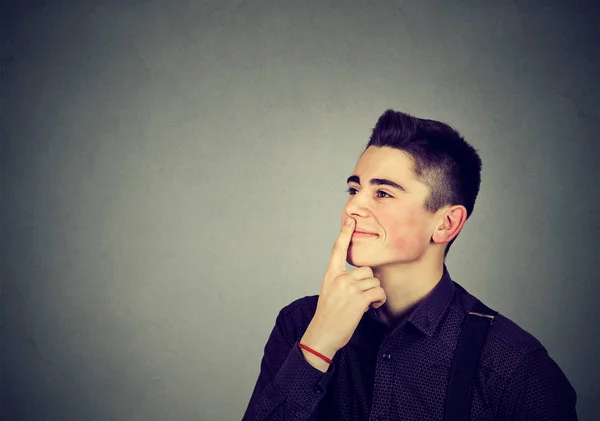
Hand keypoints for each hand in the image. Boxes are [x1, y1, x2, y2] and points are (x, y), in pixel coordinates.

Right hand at [300, 217, 386, 361]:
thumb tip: (363, 277)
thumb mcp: (330, 292)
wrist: (322, 334)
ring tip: (366, 304)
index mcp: (331, 275)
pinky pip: (378, 292)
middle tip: (364, 297)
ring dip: (375, 293)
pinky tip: (371, 308)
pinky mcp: (358, 299)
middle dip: (370, 283)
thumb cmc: (329, 316)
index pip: (338, 250)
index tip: (350, 220)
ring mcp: (348, 288)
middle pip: (366, 270)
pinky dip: (379, 301)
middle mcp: (339, 278)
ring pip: (374, 281)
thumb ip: (342, 281)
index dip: (345, 234)